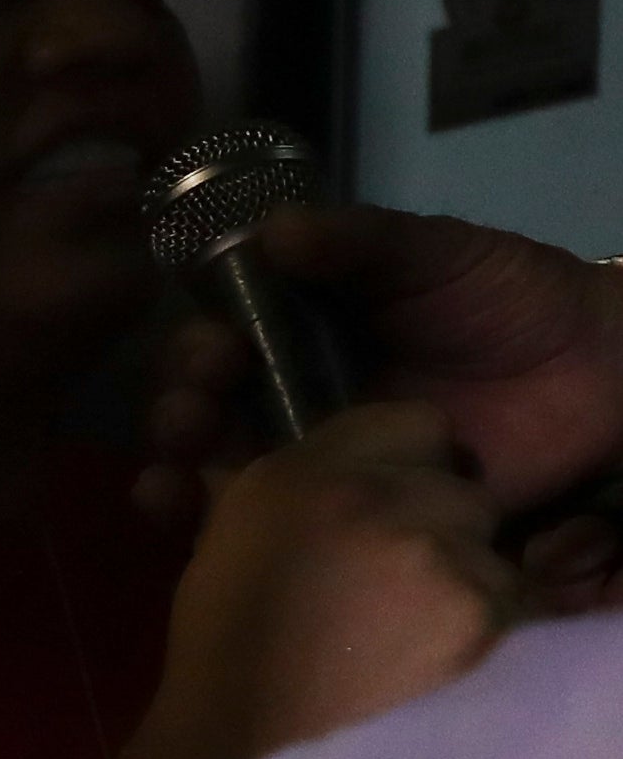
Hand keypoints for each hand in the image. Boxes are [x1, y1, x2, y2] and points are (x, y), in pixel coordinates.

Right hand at [106, 402, 517, 758]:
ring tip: (414, 633)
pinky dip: (486, 627)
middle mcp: (364, 496)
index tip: (387, 509)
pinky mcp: (477, 609)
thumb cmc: (225, 660)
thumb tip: (320, 465)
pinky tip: (438, 661)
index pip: (407, 425)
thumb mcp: (228, 547)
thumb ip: (283, 489)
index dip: (405, 466)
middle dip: (440, 523)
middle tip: (398, 582)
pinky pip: (511, 598)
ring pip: (489, 542)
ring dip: (465, 578)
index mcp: (293, 476)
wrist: (241, 756)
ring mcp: (428, 550)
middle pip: (458, 482)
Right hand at [143, 203, 622, 525]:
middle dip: (177, 413)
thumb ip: (360, 243)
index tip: (216, 352)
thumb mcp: (433, 254)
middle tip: (195, 416)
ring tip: (181, 476)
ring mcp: (315, 462)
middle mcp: (291, 395)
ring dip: (180, 472)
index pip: (217, 340)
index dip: (196, 351)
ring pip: (221, 469)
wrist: (597, 371)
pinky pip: (276, 528)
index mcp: (299, 331)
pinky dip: (222, 528)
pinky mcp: (351, 518)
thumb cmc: (508, 299)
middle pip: (201, 410)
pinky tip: (199, 521)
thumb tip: (271, 229)